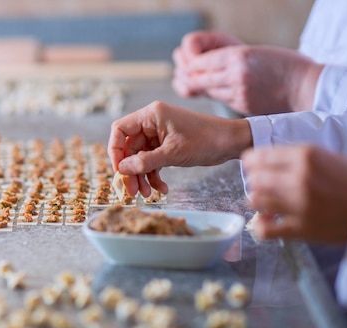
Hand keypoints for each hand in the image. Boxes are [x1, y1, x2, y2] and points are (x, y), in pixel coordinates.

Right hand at [108, 101, 251, 196]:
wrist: (231, 142)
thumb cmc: (206, 140)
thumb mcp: (173, 153)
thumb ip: (145, 161)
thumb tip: (122, 170)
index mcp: (151, 115)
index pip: (120, 130)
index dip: (115, 150)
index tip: (119, 170)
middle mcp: (152, 123)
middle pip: (129, 148)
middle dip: (131, 171)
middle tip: (132, 191)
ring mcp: (159, 135)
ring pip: (140, 158)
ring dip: (142, 176)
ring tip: (148, 193)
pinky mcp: (166, 146)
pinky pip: (152, 161)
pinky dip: (154, 175)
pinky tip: (162, 188)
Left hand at [172, 32, 323, 114]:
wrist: (307, 87)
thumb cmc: (286, 66)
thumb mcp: (257, 53)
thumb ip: (231, 59)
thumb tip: (206, 64)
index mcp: (239, 55)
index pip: (201, 60)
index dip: (188, 62)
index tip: (181, 60)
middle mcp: (236, 74)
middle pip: (197, 76)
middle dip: (185, 74)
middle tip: (177, 72)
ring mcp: (238, 92)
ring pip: (205, 89)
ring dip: (192, 85)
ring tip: (182, 81)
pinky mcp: (242, 105)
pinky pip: (218, 99)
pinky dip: (209, 94)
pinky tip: (203, 91)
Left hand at [242, 145, 346, 243]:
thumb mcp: (330, 157)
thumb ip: (299, 158)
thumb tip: (267, 160)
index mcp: (307, 156)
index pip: (261, 156)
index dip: (251, 162)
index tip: (250, 165)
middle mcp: (300, 178)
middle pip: (255, 179)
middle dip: (254, 182)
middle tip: (259, 185)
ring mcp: (300, 204)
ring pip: (256, 201)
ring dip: (257, 202)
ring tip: (265, 202)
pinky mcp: (302, 228)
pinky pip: (265, 230)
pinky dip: (260, 226)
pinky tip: (266, 222)